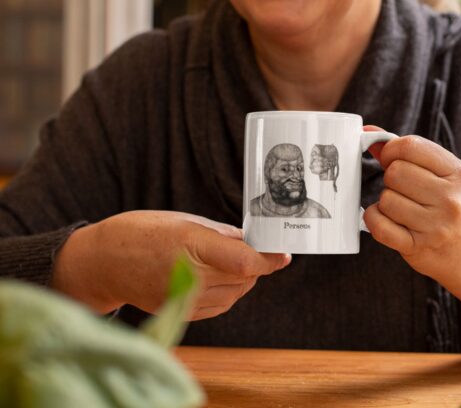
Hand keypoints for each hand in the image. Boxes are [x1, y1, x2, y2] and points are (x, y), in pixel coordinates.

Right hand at [51, 211, 290, 319]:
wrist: (104, 261)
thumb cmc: (142, 231)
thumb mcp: (184, 220)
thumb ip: (221, 235)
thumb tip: (250, 243)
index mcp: (191, 245)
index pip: (244, 262)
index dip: (270, 260)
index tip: (285, 254)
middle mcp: (190, 276)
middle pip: (244, 279)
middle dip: (258, 265)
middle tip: (259, 247)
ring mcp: (183, 298)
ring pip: (235, 294)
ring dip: (244, 279)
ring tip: (234, 260)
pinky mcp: (180, 311)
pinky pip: (219, 305)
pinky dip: (229, 292)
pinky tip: (221, 276)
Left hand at [363, 133, 460, 286]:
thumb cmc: (452, 205)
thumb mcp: (442, 174)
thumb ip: (405, 151)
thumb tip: (368, 132)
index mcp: (456, 173)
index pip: (410, 146)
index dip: (391, 150)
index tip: (391, 160)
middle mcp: (450, 199)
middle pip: (395, 173)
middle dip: (390, 179)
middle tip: (401, 189)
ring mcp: (436, 226)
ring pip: (386, 200)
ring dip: (385, 203)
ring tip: (401, 208)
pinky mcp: (419, 248)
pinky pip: (380, 226)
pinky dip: (375, 220)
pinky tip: (387, 220)